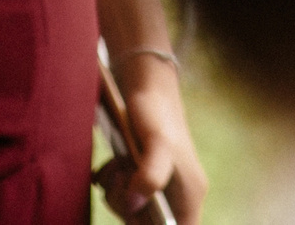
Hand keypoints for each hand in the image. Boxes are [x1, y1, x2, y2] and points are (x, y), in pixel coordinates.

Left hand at [99, 58, 205, 223]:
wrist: (145, 84)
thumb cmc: (156, 112)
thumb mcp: (157, 143)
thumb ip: (150, 176)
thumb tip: (133, 205)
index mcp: (190, 194)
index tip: (135, 215)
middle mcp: (177, 194)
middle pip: (150, 224)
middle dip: (127, 208)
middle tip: (120, 178)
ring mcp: (159, 185)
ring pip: (133, 210)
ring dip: (116, 193)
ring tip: (115, 166)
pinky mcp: (142, 175)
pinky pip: (123, 195)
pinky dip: (111, 185)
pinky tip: (104, 170)